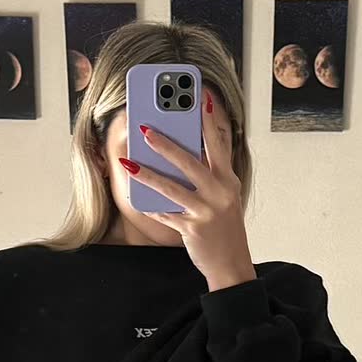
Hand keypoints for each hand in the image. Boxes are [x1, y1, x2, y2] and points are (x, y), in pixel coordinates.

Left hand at [130, 89, 255, 291]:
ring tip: (128, 163)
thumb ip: (209, 173)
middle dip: (165, 144)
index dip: (208, 120)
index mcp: (228, 179)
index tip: (198, 97)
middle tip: (144, 128)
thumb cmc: (224, 225)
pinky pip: (165, 214)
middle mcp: (220, 192)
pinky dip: (149, 205)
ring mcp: (206, 212)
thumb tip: (180, 149)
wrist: (232, 264)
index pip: (218, 143)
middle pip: (190, 163)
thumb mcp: (224, 195)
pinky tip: (134, 195)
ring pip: (172, 188)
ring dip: (147, 174)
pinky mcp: (193, 229)